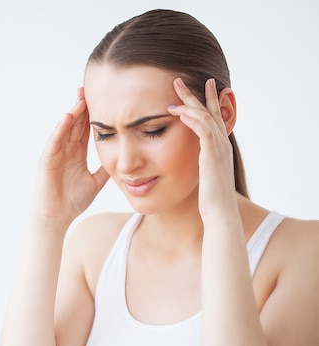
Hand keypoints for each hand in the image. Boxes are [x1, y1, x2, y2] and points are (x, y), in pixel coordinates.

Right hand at [32, 88, 109, 226]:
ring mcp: (56, 153)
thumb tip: (124, 159)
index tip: (106, 99)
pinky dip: (61, 128)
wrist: (57, 217)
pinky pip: (55, 140)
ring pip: (66, 128)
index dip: (95, 114)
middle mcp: (66, 150)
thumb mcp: (96, 181)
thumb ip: (106, 168)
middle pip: (76, 123)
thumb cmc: (73, 201)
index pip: (87, 129)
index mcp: (77, 153)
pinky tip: (69, 116)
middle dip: (83, 106)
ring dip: (73, 112)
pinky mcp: (47, 159)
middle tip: (92, 87)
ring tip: (81, 97)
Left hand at [168, 78, 237, 221]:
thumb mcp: (202, 179)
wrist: (220, 214)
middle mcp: (222, 145)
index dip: (204, 103)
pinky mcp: (212, 154)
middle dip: (195, 94)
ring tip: (175, 88)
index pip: (212, 120)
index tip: (194, 89)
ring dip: (190, 101)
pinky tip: (177, 111)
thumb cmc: (210, 202)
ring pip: (206, 116)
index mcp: (219, 149)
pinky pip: (203, 129)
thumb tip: (185, 166)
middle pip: (210, 112)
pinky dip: (191, 118)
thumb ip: (196, 167)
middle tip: (179, 79)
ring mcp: (219, 148)